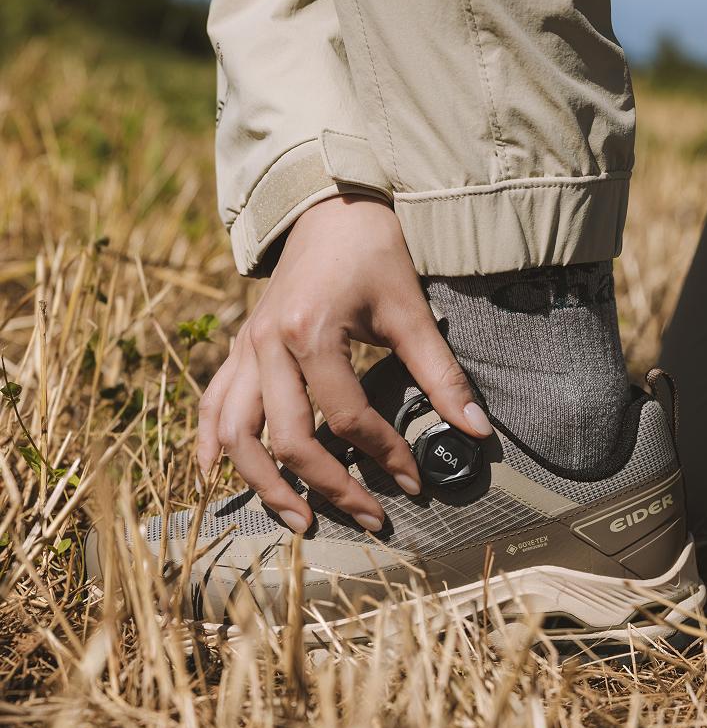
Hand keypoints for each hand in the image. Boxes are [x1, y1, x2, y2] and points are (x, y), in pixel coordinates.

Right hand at [196, 195, 491, 533]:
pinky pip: (212, 404)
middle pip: (289, 438)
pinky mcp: (239, 348)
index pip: (349, 417)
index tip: (413, 482)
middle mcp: (268, 346)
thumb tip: (476, 431)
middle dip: (330, 487)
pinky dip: (209, 443)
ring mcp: (246, 348)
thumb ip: (440, 374)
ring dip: (263, 484)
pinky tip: (214, 475)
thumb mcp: (410, 309)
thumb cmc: (373, 251)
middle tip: (368, 518)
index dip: (384, 455)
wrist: (331, 205)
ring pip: (236, 433)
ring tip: (298, 522)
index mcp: (312, 333)